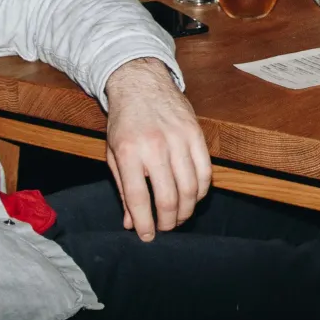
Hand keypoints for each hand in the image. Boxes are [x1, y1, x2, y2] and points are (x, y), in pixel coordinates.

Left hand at [103, 58, 211, 241]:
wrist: (141, 83)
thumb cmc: (125, 121)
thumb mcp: (114, 154)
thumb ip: (123, 189)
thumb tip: (130, 222)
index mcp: (129, 152)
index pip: (139, 198)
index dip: (144, 223)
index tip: (147, 236)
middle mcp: (155, 146)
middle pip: (169, 197)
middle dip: (168, 221)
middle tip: (165, 228)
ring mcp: (178, 139)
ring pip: (190, 188)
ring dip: (186, 210)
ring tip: (179, 217)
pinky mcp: (196, 134)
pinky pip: (205, 171)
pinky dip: (201, 190)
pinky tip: (193, 197)